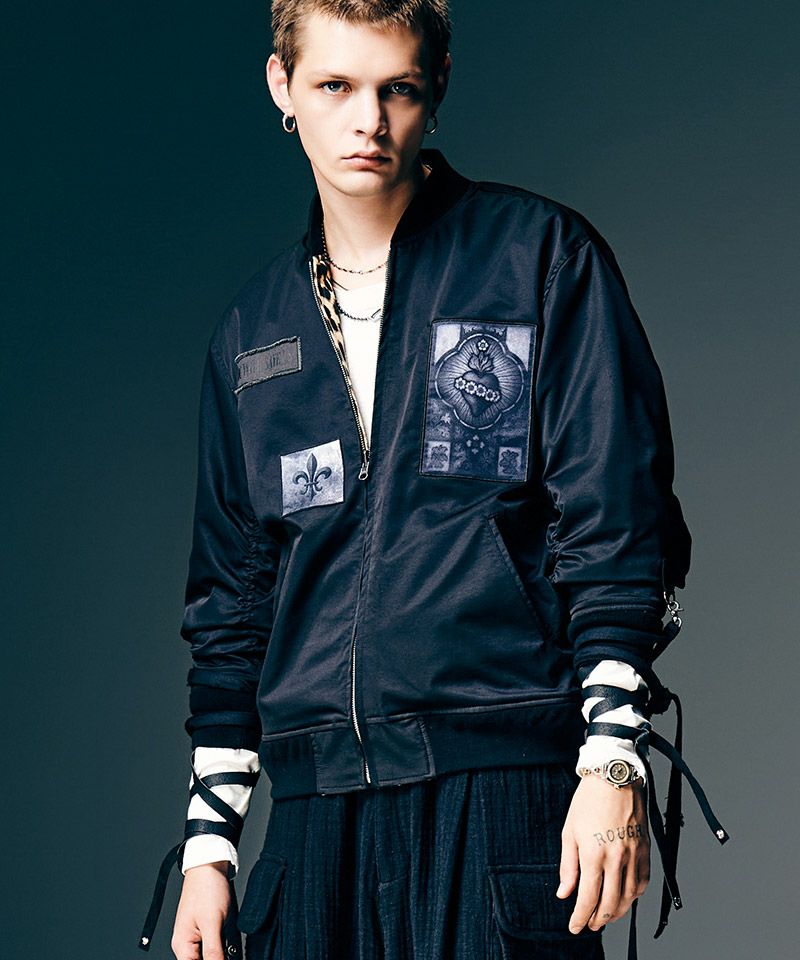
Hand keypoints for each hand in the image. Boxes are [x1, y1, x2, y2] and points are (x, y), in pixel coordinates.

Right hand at [171, 860, 231, 959]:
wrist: (211, 864)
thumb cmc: (208, 888)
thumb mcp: (213, 923)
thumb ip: (213, 951)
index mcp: (182, 946)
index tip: (223, 956)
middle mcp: (186, 944)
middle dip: (218, 955)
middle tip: (227, 944)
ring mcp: (196, 936)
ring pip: (210, 954)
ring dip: (222, 951)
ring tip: (227, 932)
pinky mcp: (206, 929)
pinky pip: (215, 944)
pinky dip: (224, 943)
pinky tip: (229, 933)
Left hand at [557, 774, 649, 932]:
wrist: (614, 776)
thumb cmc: (589, 800)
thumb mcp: (569, 831)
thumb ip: (567, 866)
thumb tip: (564, 893)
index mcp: (593, 854)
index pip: (588, 898)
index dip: (580, 917)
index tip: (574, 926)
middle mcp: (616, 858)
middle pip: (610, 903)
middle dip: (598, 920)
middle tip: (589, 925)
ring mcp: (633, 855)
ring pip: (629, 897)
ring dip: (617, 913)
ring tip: (606, 917)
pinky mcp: (645, 850)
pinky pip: (643, 882)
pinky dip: (634, 896)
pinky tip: (625, 898)